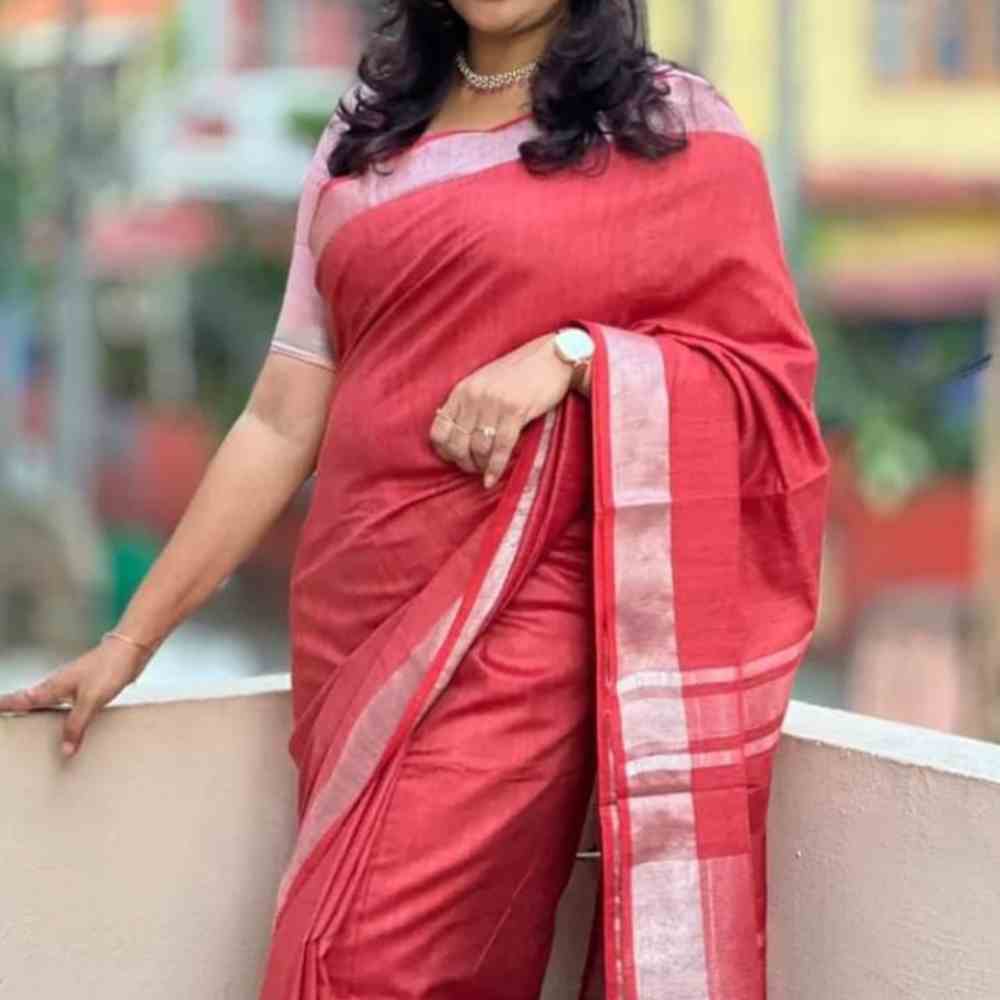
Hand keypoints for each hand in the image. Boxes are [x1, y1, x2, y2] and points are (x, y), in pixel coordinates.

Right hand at [0, 636, 148, 757]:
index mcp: (52, 687)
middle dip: (14, 709)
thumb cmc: (109, 668)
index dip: (4, 706)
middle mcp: (58, 685)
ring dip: (35, 710)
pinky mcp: (85, 686)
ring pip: (46, 701)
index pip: (20, 700)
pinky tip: (64, 719)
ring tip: (26, 724)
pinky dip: (58, 712)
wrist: (130, 649)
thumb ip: (76, 725)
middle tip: (3, 718)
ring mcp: (71, 685)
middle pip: (29, 700)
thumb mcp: (91, 701)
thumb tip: (65, 751)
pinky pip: (65, 703)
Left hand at [430, 333, 574, 487]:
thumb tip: (458, 435)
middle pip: (457, 442)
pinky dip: (495, 468)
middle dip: (463, 462)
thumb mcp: (485, 383)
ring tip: (485, 471)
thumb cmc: (520, 373)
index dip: (443, 449)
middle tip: (472, 468)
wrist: (552, 357)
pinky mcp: (515, 411)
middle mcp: (474, 396)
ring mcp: (493, 404)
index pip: (439, 428)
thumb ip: (470, 404)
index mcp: (462, 390)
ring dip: (480, 466)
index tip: (453, 459)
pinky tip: (492, 479)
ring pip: (478, 448)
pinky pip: (500, 448)